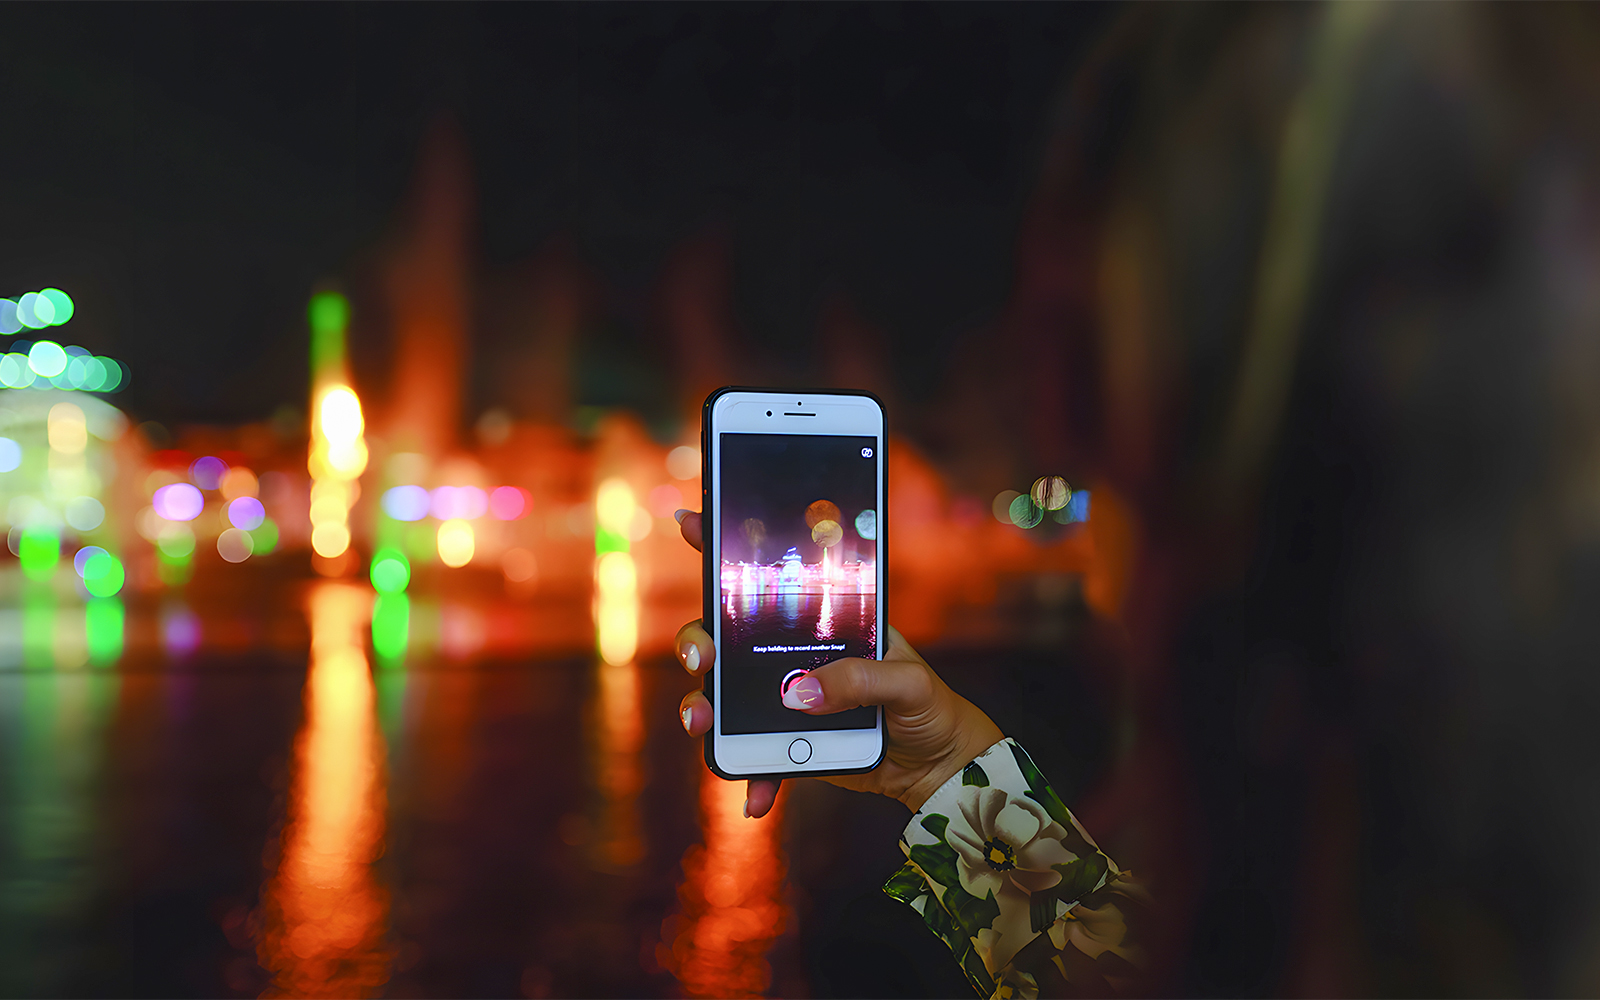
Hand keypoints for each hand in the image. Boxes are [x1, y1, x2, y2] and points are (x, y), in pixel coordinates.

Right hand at [672, 510, 1002, 818]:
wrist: (939, 768)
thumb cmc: (930, 708)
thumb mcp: (909, 683)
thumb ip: (860, 680)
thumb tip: (798, 694)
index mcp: (824, 621)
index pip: (770, 575)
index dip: (726, 546)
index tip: (694, 521)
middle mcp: (792, 654)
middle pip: (724, 638)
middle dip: (698, 643)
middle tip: (703, 661)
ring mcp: (784, 699)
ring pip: (724, 697)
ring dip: (704, 710)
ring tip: (702, 727)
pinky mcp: (786, 742)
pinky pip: (754, 755)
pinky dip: (752, 776)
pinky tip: (755, 800)